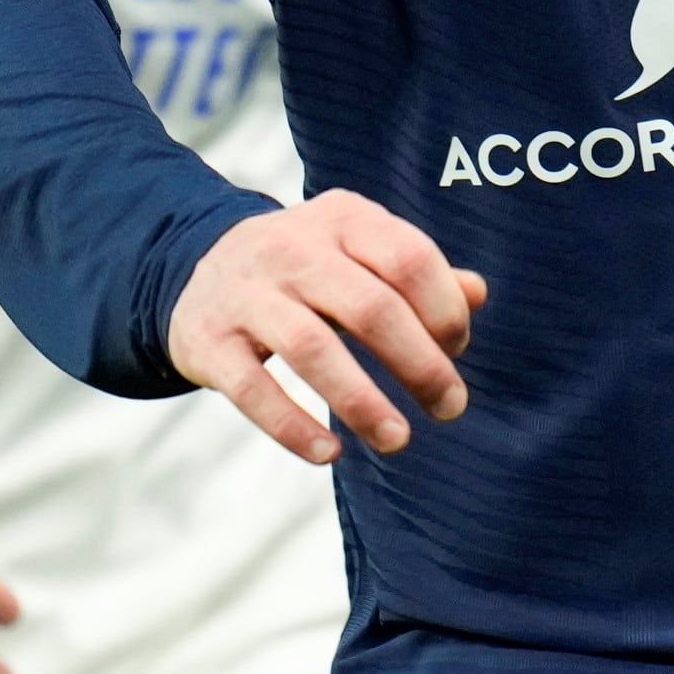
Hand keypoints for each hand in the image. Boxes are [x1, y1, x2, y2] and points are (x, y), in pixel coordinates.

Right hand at [168, 191, 487, 463]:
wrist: (198, 267)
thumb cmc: (306, 269)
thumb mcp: (358, 252)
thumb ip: (417, 273)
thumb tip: (476, 294)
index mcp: (342, 219)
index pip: (409, 258)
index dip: (444, 310)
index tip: (456, 350)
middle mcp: (292, 248)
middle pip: (370, 307)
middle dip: (419, 365)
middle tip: (449, 407)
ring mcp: (246, 293)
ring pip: (311, 347)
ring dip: (361, 402)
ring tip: (397, 439)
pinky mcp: (210, 340)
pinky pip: (252, 388)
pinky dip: (292, 426)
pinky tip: (328, 454)